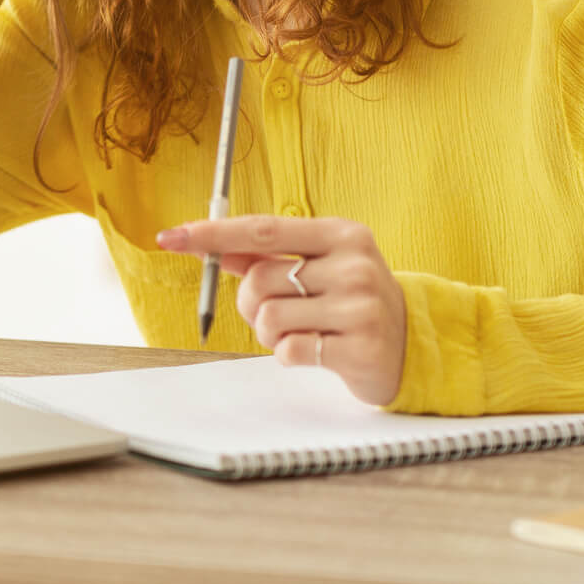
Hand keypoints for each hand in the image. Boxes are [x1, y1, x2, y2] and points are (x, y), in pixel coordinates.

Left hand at [157, 214, 407, 406]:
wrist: (412, 345)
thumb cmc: (353, 299)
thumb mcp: (320, 265)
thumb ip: (268, 255)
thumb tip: (213, 245)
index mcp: (340, 234)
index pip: (262, 229)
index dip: (213, 234)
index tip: (171, 236)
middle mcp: (353, 265)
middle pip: (259, 280)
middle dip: (250, 303)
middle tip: (273, 313)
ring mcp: (360, 306)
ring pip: (268, 318)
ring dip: (268, 333)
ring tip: (299, 332)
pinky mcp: (360, 348)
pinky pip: (288, 351)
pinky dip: (287, 354)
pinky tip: (314, 350)